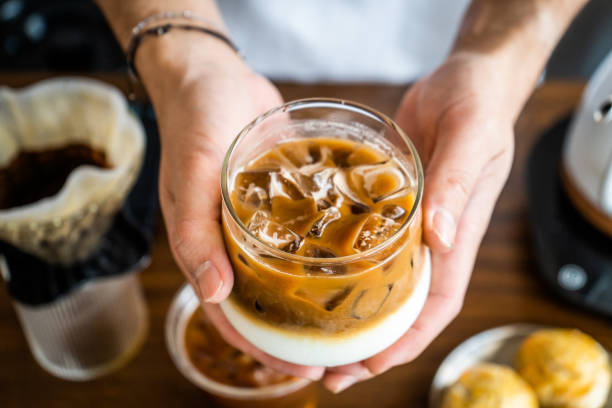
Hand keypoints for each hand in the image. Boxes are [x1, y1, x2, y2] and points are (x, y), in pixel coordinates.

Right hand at [144, 39, 324, 380]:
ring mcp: (261, 221)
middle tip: (339, 349)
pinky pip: (303, 232)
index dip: (265, 347)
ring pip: (287, 272)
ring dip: (313, 296)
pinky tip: (355, 258)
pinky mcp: (283, 196)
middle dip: (298, 330)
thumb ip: (196, 234)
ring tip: (353, 314)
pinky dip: (323, 250)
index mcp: (208, 247)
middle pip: (266, 301)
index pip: (234, 315)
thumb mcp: (192, 177)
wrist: (212, 76)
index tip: (303, 368)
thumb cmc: (194, 125)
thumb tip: (213, 294)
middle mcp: (235, 242)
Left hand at [323, 52, 515, 391]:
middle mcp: (431, 237)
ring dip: (355, 313)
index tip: (372, 364)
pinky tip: (313, 273)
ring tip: (315, 337)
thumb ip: (454, 185)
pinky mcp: (388, 202)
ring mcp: (409, 223)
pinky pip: (366, 243)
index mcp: (456, 233)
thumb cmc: (477, 105)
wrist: (467, 80)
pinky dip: (345, 266)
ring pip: (383, 281)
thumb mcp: (470, 137)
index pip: (437, 304)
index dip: (408, 340)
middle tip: (331, 370)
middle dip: (373, 343)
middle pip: (405, 305)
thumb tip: (436, 238)